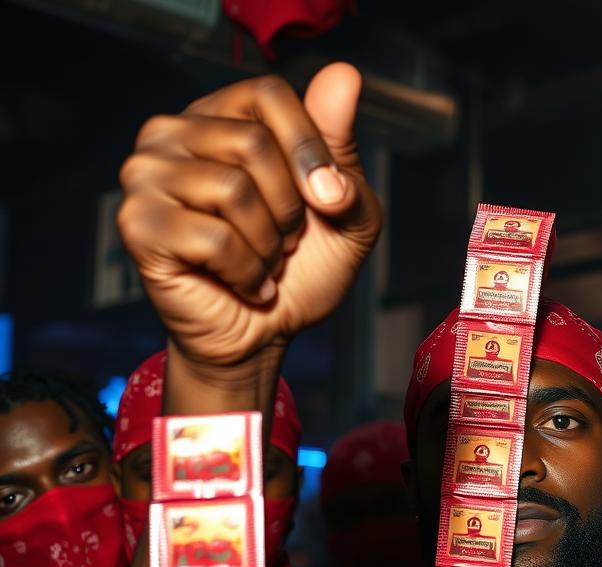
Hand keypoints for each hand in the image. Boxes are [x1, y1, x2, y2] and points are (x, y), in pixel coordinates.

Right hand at [117, 63, 381, 371]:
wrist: (264, 336)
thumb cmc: (300, 271)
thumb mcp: (346, 215)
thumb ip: (345, 153)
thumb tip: (344, 77)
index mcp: (222, 116)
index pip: (269, 94)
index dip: (310, 149)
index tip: (329, 200)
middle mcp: (174, 132)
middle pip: (252, 143)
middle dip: (290, 209)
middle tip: (285, 243)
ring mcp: (146, 174)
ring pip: (232, 189)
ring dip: (269, 245)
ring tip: (264, 264)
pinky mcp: (137, 223)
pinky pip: (213, 237)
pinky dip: (247, 272)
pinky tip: (244, 285)